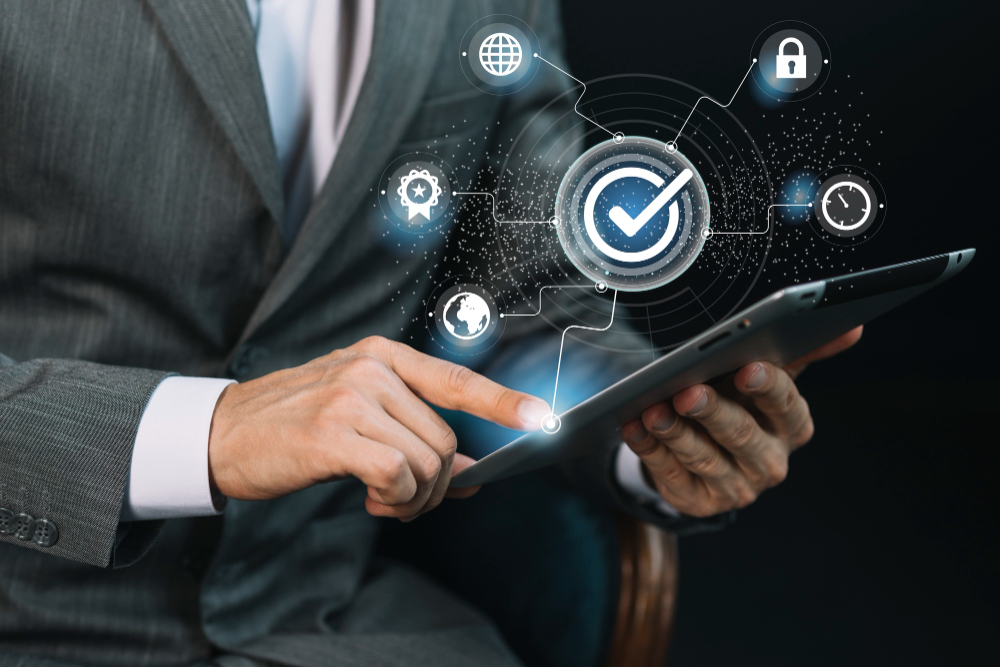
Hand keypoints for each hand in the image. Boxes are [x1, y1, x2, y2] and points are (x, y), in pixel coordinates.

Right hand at [208, 336, 549, 519]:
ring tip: (385, 500)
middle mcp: (371, 369)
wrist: (223, 433)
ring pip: (428, 461)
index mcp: (382, 356)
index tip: (541, 418)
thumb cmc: (295, 425)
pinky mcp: (332, 433)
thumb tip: (472, 475)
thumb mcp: (359, 417)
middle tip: (406, 498)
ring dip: (416, 497)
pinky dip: (395, 499)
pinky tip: (372, 499)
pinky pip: (397, 475)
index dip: (502, 401)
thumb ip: (414, 435)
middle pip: (447, 438)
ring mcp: (351, 397)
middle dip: (439, 483)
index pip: (457, 379)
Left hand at [621, 327, 862, 517]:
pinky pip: (671, 474)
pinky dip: (650, 449)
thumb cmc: (741, 402)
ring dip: (675, 433)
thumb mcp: (768, 377)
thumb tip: (851, 326)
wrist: (709, 449)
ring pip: (703, 458)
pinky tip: (634, 427)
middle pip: (741, 435)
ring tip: (652, 410)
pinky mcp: (698, 502)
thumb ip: (801, 351)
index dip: (767, 388)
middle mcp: (769, 462)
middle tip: (687, 391)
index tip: (748, 367)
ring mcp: (735, 488)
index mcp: (793, 427)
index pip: (786, 407)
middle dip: (713, 412)